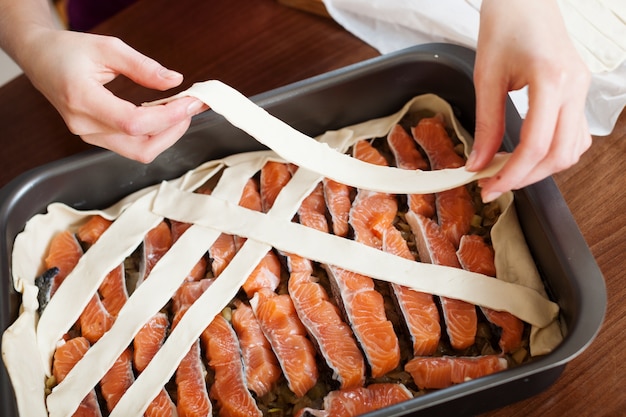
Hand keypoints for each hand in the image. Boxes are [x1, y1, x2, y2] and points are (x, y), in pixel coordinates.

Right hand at [20, 28, 206, 161]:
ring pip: (139, 151)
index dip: (166, 117)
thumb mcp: (107, 47)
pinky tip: (163, 116)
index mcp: (82, 99)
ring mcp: (89, 136)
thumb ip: (142, 66)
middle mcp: (84, 125)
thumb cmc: (69, 51)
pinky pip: (132, 146)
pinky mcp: (96, 138)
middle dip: (173, 131)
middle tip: (191, 107)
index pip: (132, 123)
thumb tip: (174, 80)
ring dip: (166, 135)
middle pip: (140, 146)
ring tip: (180, 110)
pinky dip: (154, 134)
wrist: (41, 60)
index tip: (189, 103)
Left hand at [466, 0, 591, 201]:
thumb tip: (477, 163)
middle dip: (527, 177)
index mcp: (552, 80)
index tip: (489, 186)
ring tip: (508, 172)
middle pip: (560, 154)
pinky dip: (554, 152)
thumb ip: (486, 124)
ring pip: (573, 149)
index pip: (537, 145)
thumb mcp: (486, 77)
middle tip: (495, 185)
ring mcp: (582, 89)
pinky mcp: (579, 91)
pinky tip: (528, 154)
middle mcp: (575, 87)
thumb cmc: (505, 26)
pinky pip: (576, 134)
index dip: (512, 173)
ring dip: (542, 168)